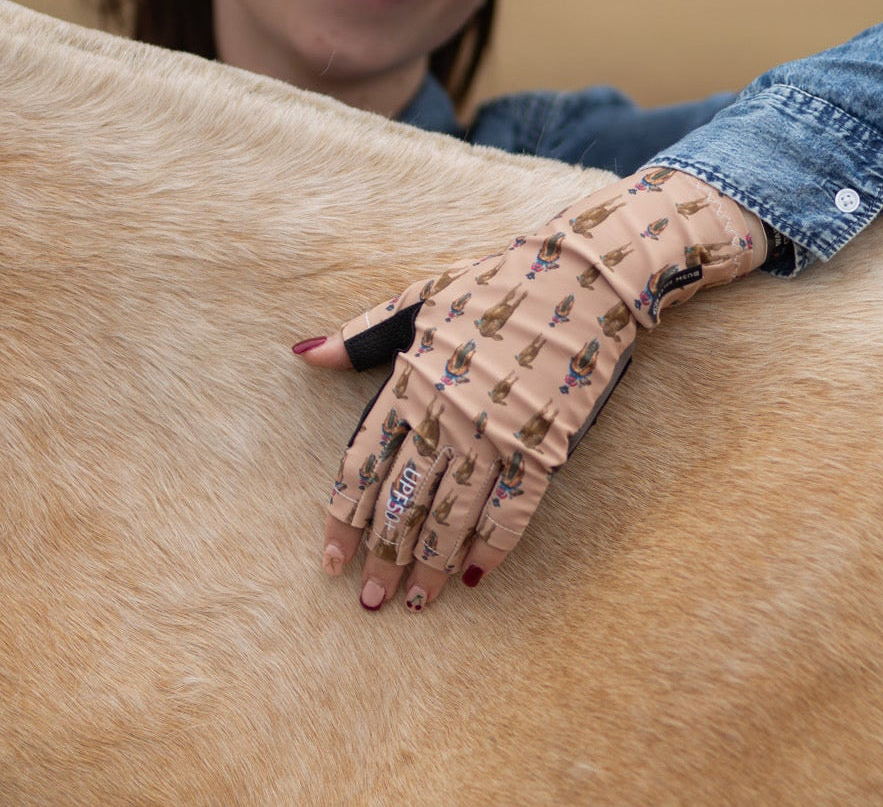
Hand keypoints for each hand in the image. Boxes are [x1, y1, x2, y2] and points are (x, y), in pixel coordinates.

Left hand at [296, 167, 764, 611]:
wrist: (580, 278)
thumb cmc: (493, 284)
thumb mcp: (420, 298)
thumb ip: (363, 336)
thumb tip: (302, 354)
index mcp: (410, 379)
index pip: (365, 463)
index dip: (345, 516)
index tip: (331, 558)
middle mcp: (446, 415)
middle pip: (405, 500)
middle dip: (384, 556)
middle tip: (371, 600)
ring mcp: (495, 434)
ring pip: (452, 515)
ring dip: (430, 563)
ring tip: (414, 603)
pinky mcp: (542, 447)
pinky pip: (511, 511)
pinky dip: (492, 547)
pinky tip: (474, 577)